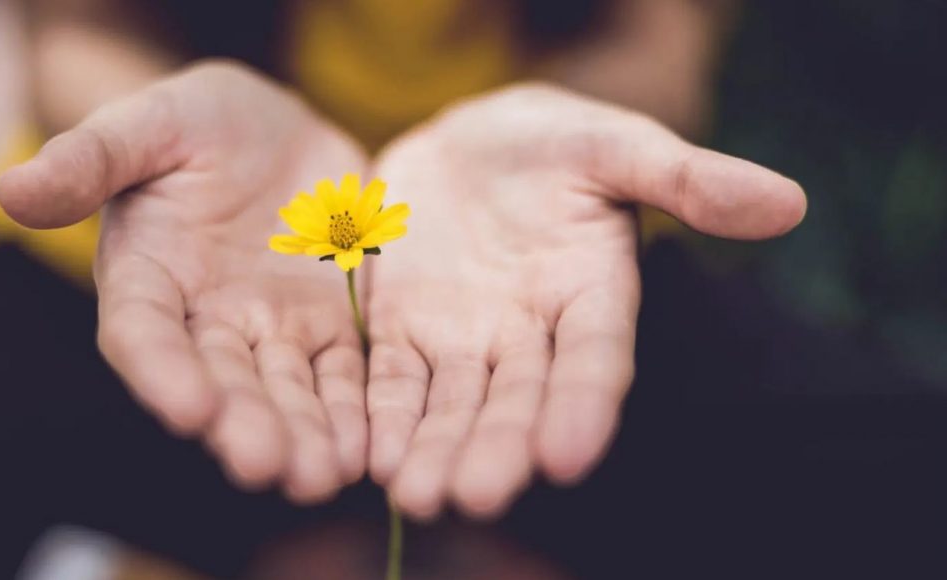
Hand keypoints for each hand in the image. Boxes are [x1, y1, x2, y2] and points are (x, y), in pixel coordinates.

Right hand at [0, 61, 368, 502]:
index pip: (144, 333)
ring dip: (305, 435)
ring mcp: (272, 328)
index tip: (189, 409)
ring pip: (287, 390)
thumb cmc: (197, 122)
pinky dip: (356, 410)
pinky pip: (345, 374)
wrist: (275, 130)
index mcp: (148, 277)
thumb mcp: (149, 124)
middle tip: (269, 467)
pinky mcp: (330, 325)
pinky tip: (371, 446)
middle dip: (244, 424)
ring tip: (324, 475)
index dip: (162, 372)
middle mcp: (206, 320)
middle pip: (222, 381)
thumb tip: (12, 189)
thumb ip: (91, 158)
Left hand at [365, 83, 805, 518]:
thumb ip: (687, 177)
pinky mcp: (404, 332)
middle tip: (476, 495)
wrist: (467, 142)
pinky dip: (382, 416)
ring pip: (451, 404)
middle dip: (497, 448)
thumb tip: (788, 203)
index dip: (584, 405)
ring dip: (434, 449)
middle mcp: (530, 334)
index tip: (568, 456)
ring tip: (416, 495)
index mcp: (592, 294)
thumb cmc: (553, 142)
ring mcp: (464, 339)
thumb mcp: (615, 145)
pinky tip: (369, 455)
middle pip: (516, 400)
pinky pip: (391, 380)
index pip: (595, 359)